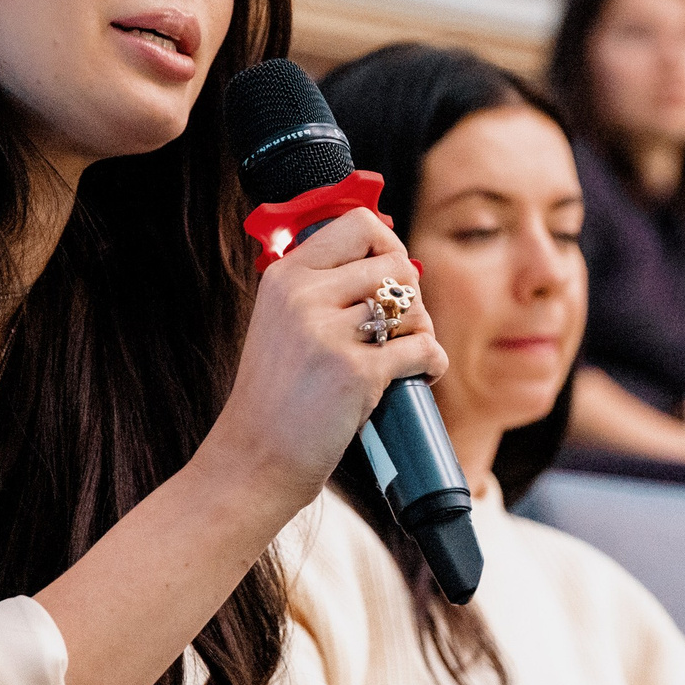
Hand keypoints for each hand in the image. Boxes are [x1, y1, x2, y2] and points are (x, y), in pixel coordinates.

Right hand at [205, 208, 446, 501]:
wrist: (254, 458)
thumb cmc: (276, 396)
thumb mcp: (281, 322)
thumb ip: (321, 288)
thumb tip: (389, 260)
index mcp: (286, 277)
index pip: (359, 226)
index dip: (388, 247)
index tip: (390, 277)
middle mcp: (304, 297)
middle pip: (396, 265)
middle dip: (410, 298)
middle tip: (398, 329)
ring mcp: (328, 334)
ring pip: (413, 307)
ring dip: (421, 332)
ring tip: (402, 356)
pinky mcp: (356, 374)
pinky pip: (422, 350)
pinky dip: (430, 364)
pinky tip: (418, 375)